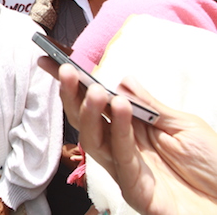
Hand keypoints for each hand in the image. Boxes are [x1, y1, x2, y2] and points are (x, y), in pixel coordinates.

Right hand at [58, 63, 216, 214]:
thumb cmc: (213, 166)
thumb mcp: (184, 126)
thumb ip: (151, 106)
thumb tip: (122, 79)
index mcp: (131, 130)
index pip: (96, 103)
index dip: (74, 85)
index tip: (53, 62)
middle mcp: (121, 148)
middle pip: (85, 120)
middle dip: (71, 95)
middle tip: (64, 70)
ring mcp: (124, 169)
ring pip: (93, 139)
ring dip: (90, 112)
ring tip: (94, 90)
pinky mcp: (134, 189)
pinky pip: (121, 157)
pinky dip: (118, 130)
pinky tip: (118, 106)